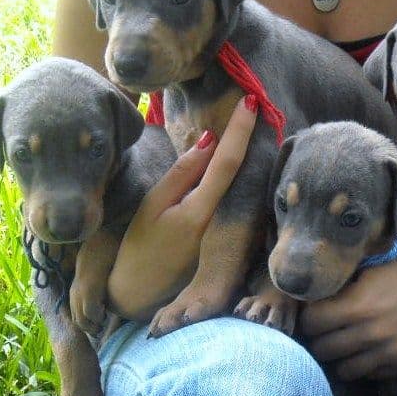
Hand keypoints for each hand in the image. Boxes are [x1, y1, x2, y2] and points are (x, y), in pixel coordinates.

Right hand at [107, 96, 257, 320]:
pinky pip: (244, 201)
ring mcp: (233, 236)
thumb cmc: (140, 247)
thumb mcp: (153, 206)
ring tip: (251, 121)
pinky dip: (245, 177)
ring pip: (248, 185)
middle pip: (247, 171)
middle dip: (253, 136)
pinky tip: (243, 159)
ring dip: (253, 154)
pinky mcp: (235, 243)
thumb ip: (183, 173)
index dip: (240, 130)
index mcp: (200, 211)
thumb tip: (210, 140)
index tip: (251, 101)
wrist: (143, 294)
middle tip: (256, 103)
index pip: (228, 162)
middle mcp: (224, 222)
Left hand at [300, 229, 396, 379]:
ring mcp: (390, 352)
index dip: (308, 315)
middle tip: (325, 325)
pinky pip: (370, 374)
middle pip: (322, 349)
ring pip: (343, 369)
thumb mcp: (374, 262)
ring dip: (339, 354)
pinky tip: (369, 345)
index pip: (311, 323)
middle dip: (319, 336)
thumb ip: (344, 280)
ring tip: (345, 337)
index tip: (313, 308)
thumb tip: (313, 289)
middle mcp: (372, 333)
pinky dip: (364, 363)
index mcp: (359, 303)